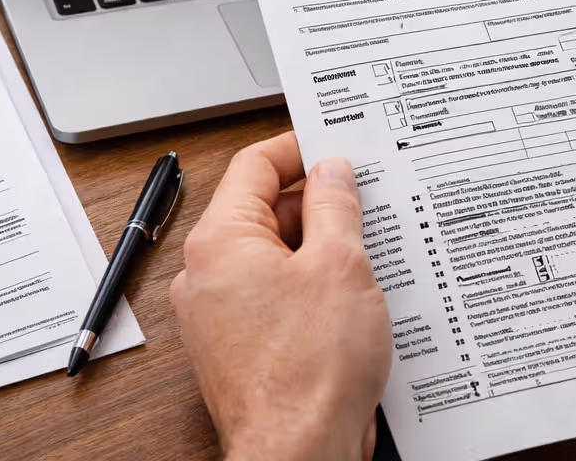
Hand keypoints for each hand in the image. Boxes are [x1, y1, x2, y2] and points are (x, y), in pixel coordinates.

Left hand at [170, 132, 390, 460]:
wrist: (298, 453)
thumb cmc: (309, 371)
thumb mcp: (340, 264)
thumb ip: (336, 206)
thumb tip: (332, 173)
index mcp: (220, 242)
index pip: (254, 165)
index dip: (299, 149)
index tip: (334, 146)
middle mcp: (207, 276)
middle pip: (265, 212)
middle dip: (318, 206)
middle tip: (367, 205)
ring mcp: (220, 315)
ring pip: (276, 258)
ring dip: (320, 252)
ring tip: (368, 260)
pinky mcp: (241, 347)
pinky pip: (276, 297)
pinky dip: (312, 290)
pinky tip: (353, 301)